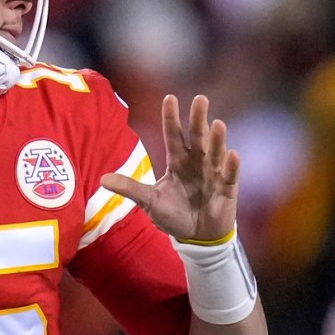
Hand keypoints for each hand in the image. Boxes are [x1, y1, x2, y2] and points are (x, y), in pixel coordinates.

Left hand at [101, 94, 238, 241]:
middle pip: (197, 137)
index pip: (173, 135)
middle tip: (200, 99)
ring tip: (218, 123)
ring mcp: (213, 174)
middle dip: (198, 119)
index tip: (169, 97)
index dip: (171, 118)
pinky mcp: (227, 189)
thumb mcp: (149, 201)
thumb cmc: (174, 214)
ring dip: (216, 139)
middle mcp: (196, 162)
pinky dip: (232, 166)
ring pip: (214, 152)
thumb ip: (130, 188)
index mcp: (177, 161)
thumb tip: (102, 179)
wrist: (196, 236)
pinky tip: (232, 154)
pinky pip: (230, 175)